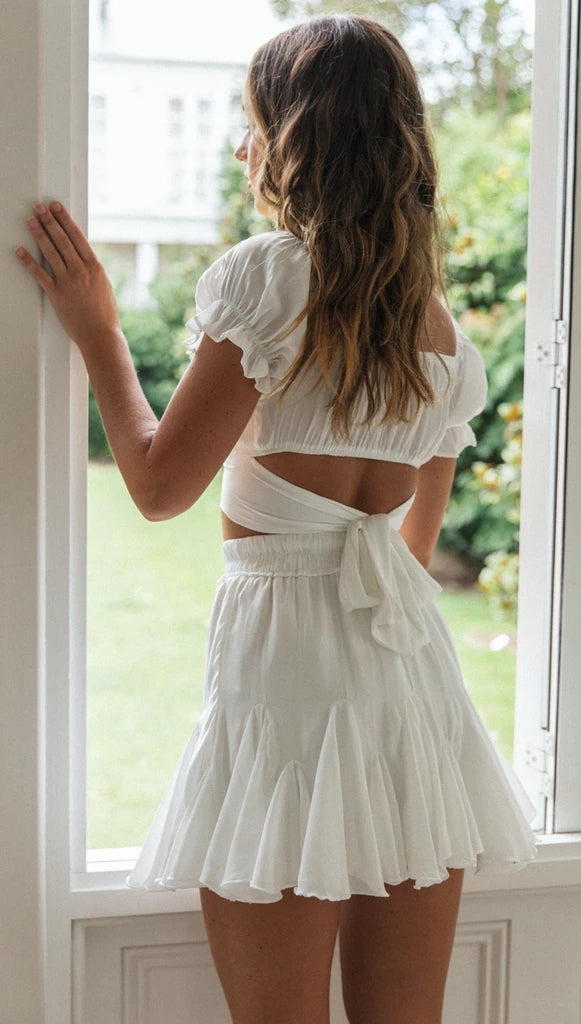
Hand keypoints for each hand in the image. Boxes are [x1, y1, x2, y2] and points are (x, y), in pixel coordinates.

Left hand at [15, 201, 119, 349]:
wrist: (101, 335)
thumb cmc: (105, 315)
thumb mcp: (104, 287)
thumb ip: (93, 271)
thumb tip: (84, 259)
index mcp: (95, 267)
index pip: (77, 237)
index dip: (65, 220)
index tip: (57, 207)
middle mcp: (81, 271)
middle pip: (62, 240)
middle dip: (50, 221)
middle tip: (40, 207)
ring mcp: (68, 282)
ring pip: (51, 253)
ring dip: (39, 234)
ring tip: (31, 221)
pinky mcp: (57, 295)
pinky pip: (40, 275)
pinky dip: (28, 262)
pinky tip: (20, 251)